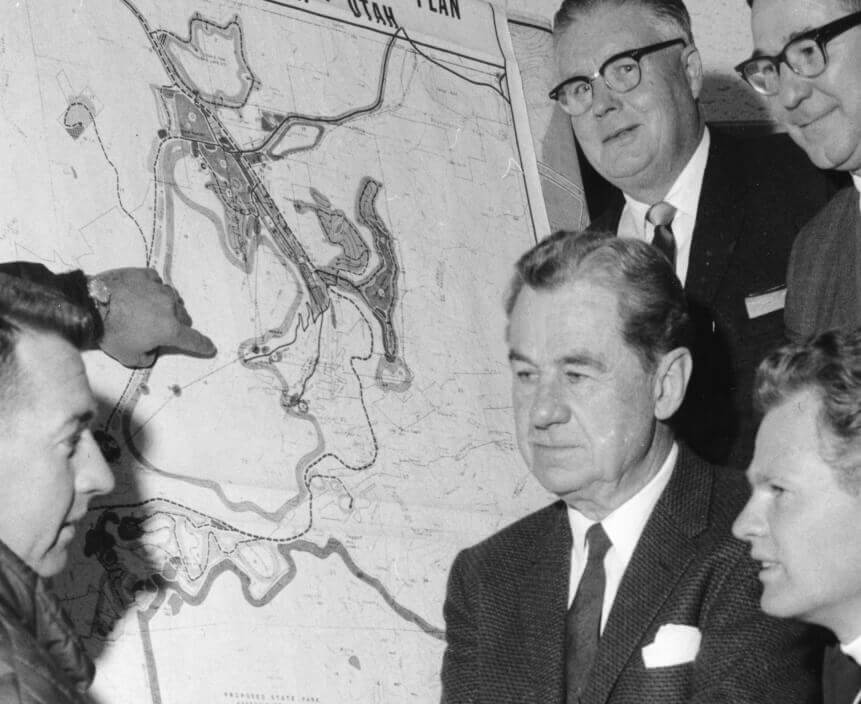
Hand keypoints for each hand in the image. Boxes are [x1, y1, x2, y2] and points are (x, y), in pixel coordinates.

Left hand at [91, 268, 215, 367]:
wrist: (90, 304)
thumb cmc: (111, 333)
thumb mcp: (130, 358)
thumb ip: (149, 356)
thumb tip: (153, 348)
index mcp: (169, 330)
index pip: (193, 340)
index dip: (203, 345)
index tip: (210, 347)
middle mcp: (170, 307)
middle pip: (183, 317)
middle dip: (176, 324)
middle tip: (159, 329)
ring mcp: (158, 289)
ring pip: (172, 299)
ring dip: (165, 306)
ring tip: (148, 310)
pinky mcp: (145, 275)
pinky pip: (156, 283)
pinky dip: (152, 290)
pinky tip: (141, 294)